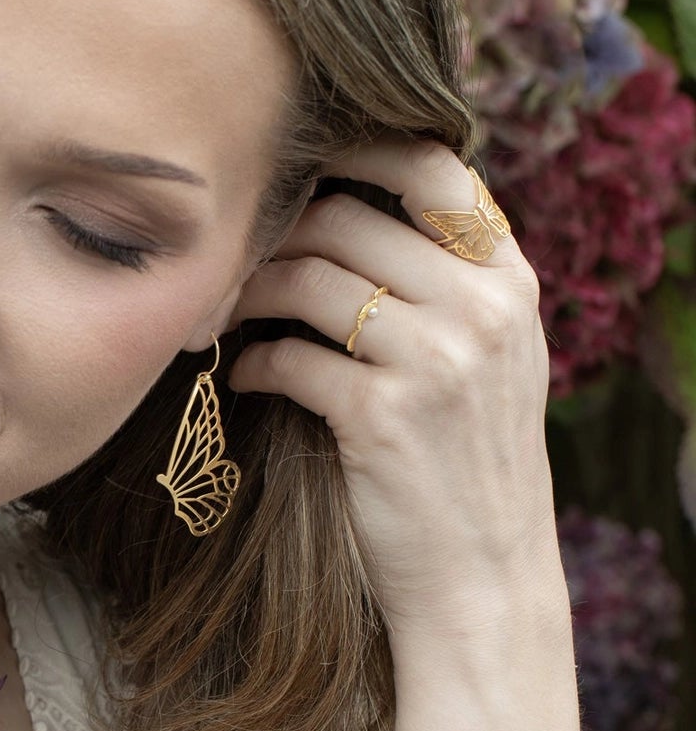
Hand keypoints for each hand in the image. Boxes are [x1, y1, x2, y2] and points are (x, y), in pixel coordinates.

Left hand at [225, 135, 558, 629]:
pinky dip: (253, 362)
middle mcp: (483, 308)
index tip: (296, 166)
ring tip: (221, 318)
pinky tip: (248, 377)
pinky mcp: (383, 415)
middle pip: (347, 216)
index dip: (356, 150)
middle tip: (230, 259)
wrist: (481, 580)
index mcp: (509, 282)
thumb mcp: (488, 361)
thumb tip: (346, 206)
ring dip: (247, 294)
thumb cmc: (464, 466)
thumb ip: (444, 285)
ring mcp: (438, 360)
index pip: (434, 171)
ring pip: (307, 278)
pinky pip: (287, 355)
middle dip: (273, 232)